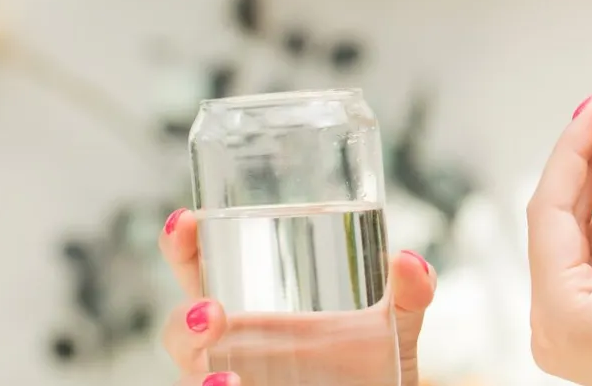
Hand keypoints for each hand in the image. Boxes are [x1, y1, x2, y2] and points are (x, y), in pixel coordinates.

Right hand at [158, 208, 436, 385]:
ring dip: (198, 378)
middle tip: (212, 314)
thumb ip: (409, 291)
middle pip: (182, 328)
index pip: (201, 266)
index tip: (186, 221)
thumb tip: (410, 261)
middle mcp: (234, 344)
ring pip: (191, 378)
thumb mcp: (396, 321)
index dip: (182, 243)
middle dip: (185, 320)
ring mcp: (235, 380)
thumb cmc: (373, 360)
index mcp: (252, 303)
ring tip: (227, 383)